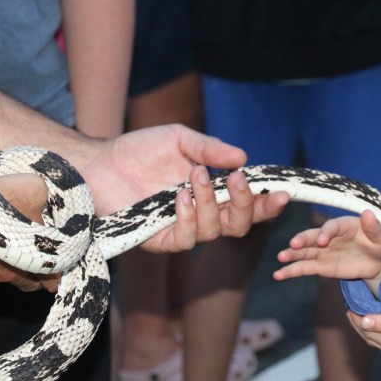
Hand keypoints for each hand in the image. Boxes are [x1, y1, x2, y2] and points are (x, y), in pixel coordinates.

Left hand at [79, 124, 289, 252]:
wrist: (99, 163)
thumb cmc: (139, 151)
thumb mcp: (179, 140)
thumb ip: (210, 149)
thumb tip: (243, 158)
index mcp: (212, 191)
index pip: (248, 204)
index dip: (267, 203)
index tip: (282, 193)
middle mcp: (202, 214)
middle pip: (239, 224)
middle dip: (246, 205)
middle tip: (237, 181)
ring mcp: (181, 228)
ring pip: (214, 231)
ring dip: (210, 204)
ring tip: (195, 177)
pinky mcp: (159, 240)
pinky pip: (184, 239)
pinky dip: (187, 218)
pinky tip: (180, 198)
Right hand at [273, 210, 380, 292]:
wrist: (379, 260)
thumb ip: (373, 226)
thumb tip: (368, 214)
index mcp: (342, 225)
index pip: (331, 227)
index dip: (326, 232)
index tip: (323, 241)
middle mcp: (328, 236)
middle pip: (312, 237)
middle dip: (303, 240)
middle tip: (293, 244)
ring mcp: (323, 252)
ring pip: (304, 252)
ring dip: (292, 255)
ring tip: (281, 258)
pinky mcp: (321, 266)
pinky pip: (304, 268)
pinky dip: (291, 271)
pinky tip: (278, 275)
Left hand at [348, 312, 380, 363]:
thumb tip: (363, 321)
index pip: (366, 330)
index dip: (356, 320)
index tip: (349, 308)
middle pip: (368, 337)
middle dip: (358, 326)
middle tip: (350, 313)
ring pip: (376, 342)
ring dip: (367, 332)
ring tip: (362, 321)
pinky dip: (377, 337)